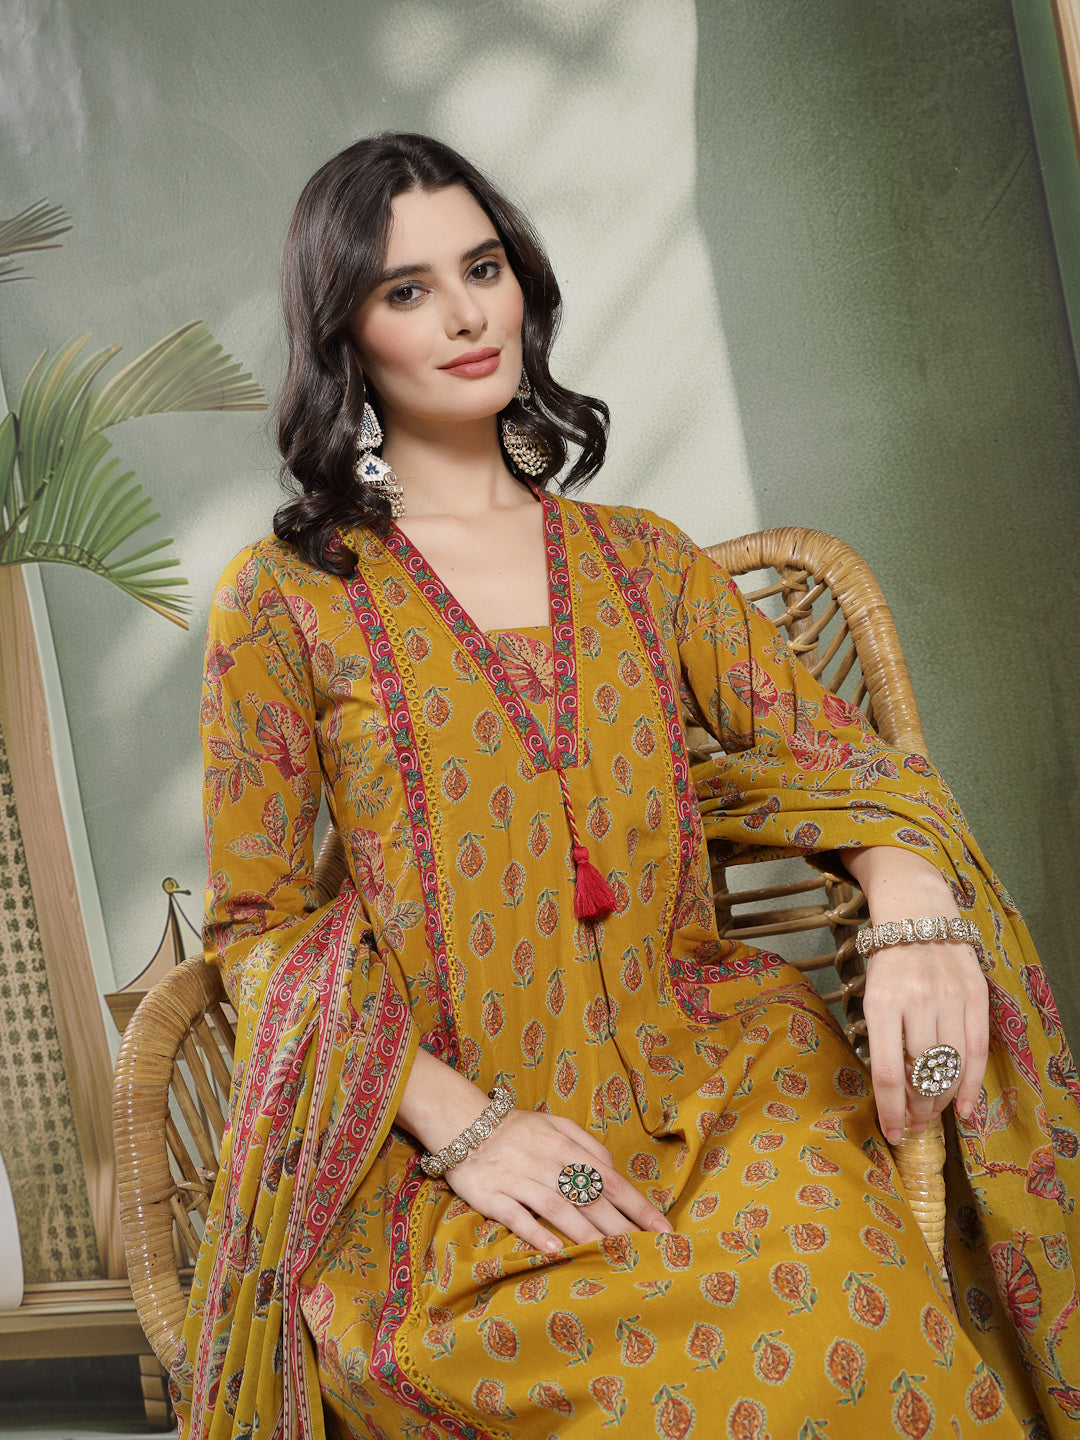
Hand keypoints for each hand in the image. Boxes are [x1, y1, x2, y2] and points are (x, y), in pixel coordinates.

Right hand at [446, 1108, 672, 1253]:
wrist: (462, 1122)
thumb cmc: (516, 1128)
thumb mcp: (555, 1124)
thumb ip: (587, 1146)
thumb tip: (612, 1172)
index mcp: (565, 1146)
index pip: (610, 1179)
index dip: (637, 1206)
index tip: (662, 1229)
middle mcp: (546, 1163)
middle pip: (589, 1198)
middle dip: (621, 1227)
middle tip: (646, 1253)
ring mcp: (519, 1179)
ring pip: (558, 1208)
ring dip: (586, 1233)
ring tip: (610, 1257)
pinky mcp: (492, 1195)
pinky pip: (517, 1216)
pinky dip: (537, 1233)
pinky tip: (557, 1250)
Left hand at [862, 941, 987, 1143]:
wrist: (918, 914)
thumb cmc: (887, 962)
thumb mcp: (871, 996)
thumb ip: (881, 1039)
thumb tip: (893, 1095)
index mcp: (881, 1003)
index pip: (887, 1073)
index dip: (890, 1110)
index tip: (892, 1132)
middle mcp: (917, 1001)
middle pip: (921, 1074)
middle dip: (916, 1108)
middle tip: (912, 1123)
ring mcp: (950, 998)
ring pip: (949, 1067)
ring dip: (940, 1099)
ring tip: (931, 1113)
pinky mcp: (975, 996)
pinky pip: (976, 1050)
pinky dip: (970, 1085)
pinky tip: (963, 1108)